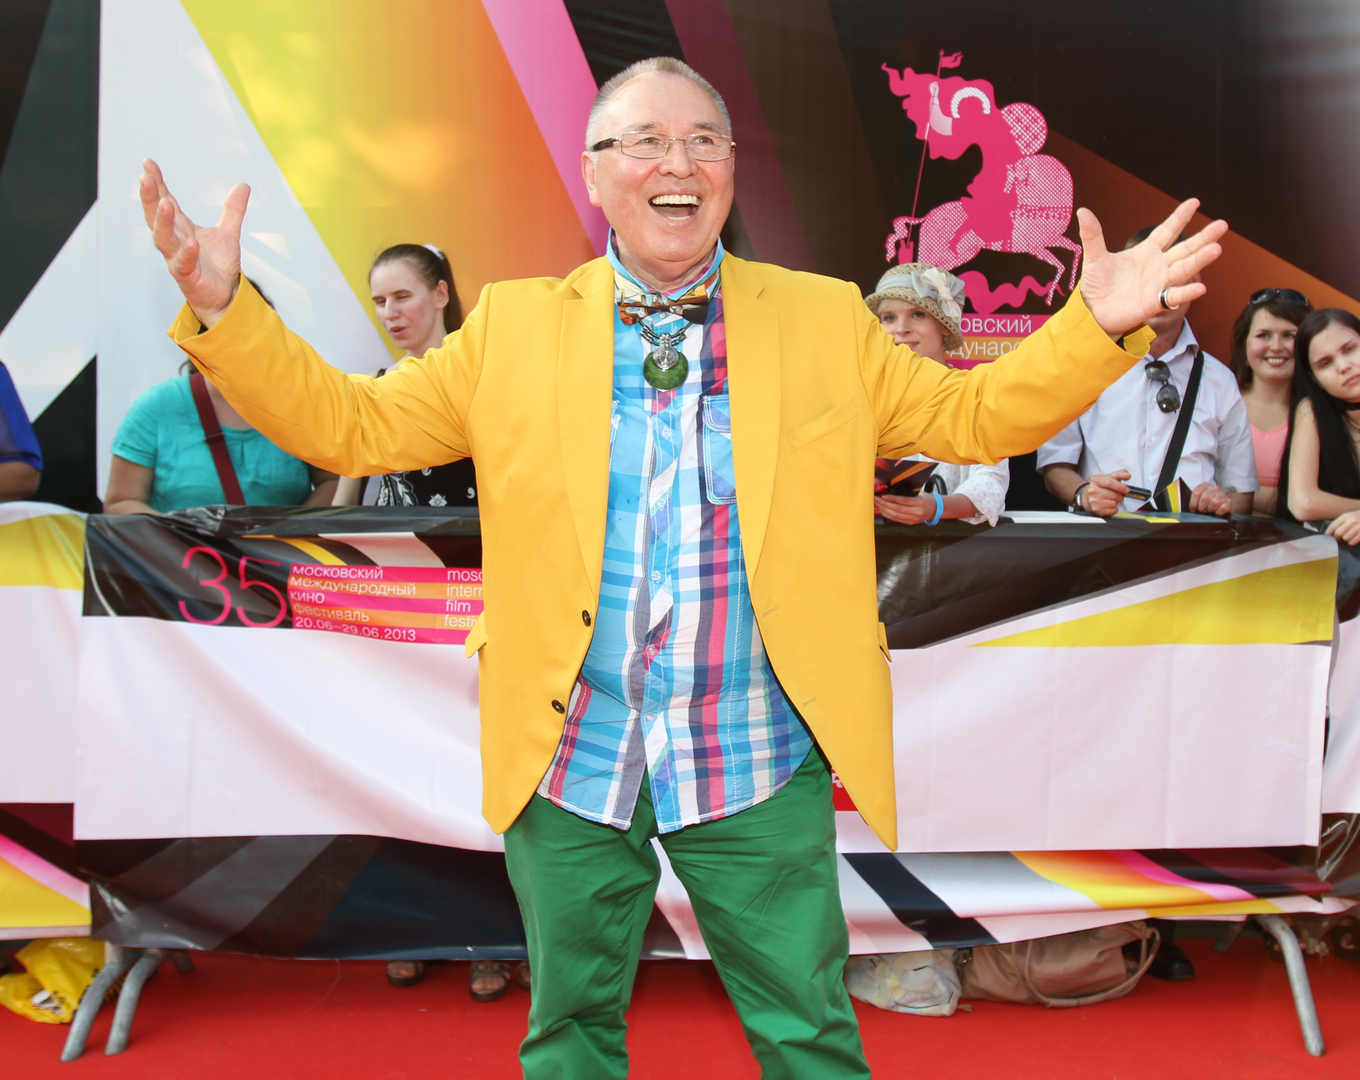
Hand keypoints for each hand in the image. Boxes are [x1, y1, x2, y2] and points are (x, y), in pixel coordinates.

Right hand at [140, 159, 249, 326]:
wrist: (225, 295)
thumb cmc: (218, 265)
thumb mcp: (228, 233)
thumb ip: (233, 210)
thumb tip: (243, 185)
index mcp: (181, 228)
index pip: (164, 200)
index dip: (156, 183)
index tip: (148, 163)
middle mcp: (175, 241)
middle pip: (156, 216)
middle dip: (149, 197)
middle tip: (145, 177)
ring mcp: (177, 258)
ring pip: (163, 239)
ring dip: (162, 221)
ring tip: (164, 203)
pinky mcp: (187, 277)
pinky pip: (183, 264)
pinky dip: (186, 253)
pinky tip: (190, 243)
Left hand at [876, 493, 934, 524]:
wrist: (936, 510)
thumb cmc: (927, 500)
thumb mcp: (920, 494)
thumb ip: (908, 496)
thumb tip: (891, 494)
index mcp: (919, 503)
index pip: (903, 501)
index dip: (892, 499)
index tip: (883, 496)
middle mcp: (916, 512)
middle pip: (897, 509)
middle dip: (885, 504)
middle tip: (877, 499)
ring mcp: (913, 519)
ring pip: (895, 515)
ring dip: (884, 510)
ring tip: (878, 504)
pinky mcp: (910, 523)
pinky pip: (896, 519)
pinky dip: (888, 515)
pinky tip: (883, 510)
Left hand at [1077, 199, 1227, 336]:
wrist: (1093, 313)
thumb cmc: (1097, 286)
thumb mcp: (1094, 258)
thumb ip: (1093, 235)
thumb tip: (1083, 210)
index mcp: (1146, 252)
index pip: (1166, 231)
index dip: (1179, 218)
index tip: (1195, 202)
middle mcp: (1157, 266)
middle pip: (1184, 249)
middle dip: (1203, 238)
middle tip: (1223, 225)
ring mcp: (1158, 284)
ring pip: (1183, 269)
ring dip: (1200, 260)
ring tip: (1217, 249)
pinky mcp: (1154, 302)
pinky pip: (1173, 296)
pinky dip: (1186, 293)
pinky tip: (1201, 288)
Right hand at [1084, 471, 1130, 516]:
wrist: (1088, 495)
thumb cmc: (1102, 486)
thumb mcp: (1110, 477)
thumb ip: (1120, 474)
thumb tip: (1127, 476)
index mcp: (1096, 480)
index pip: (1109, 482)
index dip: (1120, 487)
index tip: (1127, 490)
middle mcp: (1093, 490)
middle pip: (1113, 495)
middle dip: (1121, 496)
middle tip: (1119, 495)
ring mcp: (1093, 501)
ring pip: (1113, 504)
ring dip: (1117, 502)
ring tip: (1113, 499)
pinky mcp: (1096, 509)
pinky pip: (1111, 511)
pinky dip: (1114, 509)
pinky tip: (1111, 505)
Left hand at [1189, 482, 1233, 516]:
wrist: (1223, 504)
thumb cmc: (1207, 503)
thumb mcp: (1199, 500)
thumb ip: (1193, 502)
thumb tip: (1190, 510)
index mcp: (1205, 486)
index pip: (1197, 492)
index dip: (1193, 503)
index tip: (1193, 509)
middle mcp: (1214, 488)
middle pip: (1205, 498)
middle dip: (1201, 507)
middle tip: (1202, 511)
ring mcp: (1222, 494)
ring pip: (1214, 503)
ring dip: (1210, 509)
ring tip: (1210, 511)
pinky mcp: (1229, 502)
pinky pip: (1223, 508)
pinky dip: (1218, 512)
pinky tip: (1217, 513)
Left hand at [1326, 510, 1359, 545]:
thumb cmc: (1359, 518)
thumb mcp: (1350, 516)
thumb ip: (1341, 523)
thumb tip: (1329, 533)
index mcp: (1346, 516)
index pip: (1332, 526)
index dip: (1328, 534)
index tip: (1327, 537)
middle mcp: (1352, 521)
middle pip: (1338, 534)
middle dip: (1337, 538)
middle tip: (1338, 539)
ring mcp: (1358, 528)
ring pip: (1345, 538)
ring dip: (1346, 540)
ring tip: (1349, 537)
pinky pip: (1352, 542)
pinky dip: (1351, 542)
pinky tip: (1353, 540)